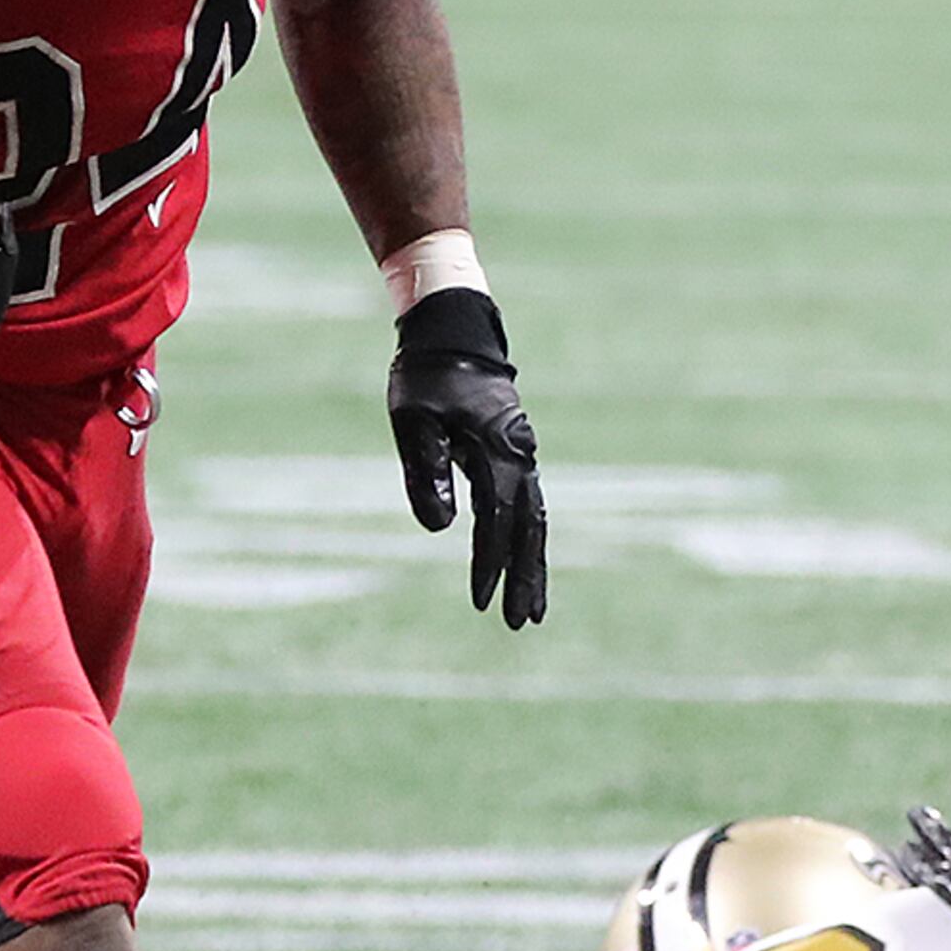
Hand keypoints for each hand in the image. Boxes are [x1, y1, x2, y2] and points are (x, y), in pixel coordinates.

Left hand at [388, 284, 547, 627]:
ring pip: (536, 520)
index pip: (497, 520)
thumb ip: (426, 471)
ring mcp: (521, 453)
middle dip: (527, 578)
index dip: (489, 563)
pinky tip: (522, 561)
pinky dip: (527, 538)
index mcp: (497, 450)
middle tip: (523, 622)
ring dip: (533, 564)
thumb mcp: (415, 421)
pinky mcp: (514, 451)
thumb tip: (440, 528)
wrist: (453, 328)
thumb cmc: (427, 374)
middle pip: (531, 529)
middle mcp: (519, 455)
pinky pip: (529, 504)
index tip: (481, 601)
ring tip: (531, 607)